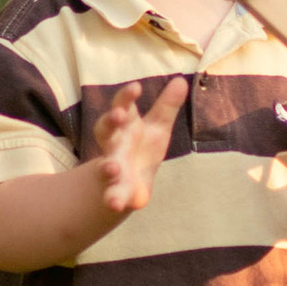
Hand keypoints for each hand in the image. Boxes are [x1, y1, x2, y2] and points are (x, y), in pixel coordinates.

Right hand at [93, 77, 185, 223]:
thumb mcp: (158, 126)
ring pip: (105, 165)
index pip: (121, 105)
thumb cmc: (143, 147)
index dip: (126, 96)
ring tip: (112, 167)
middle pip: (106, 130)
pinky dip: (113, 199)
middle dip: (109, 122)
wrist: (130, 182)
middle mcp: (114, 144)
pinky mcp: (117, 191)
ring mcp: (113, 167)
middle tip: (118, 115)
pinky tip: (116, 205)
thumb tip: (181, 80)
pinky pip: (112, 195)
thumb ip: (167, 106)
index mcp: (125, 125)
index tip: (136, 87)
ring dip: (107, 166)